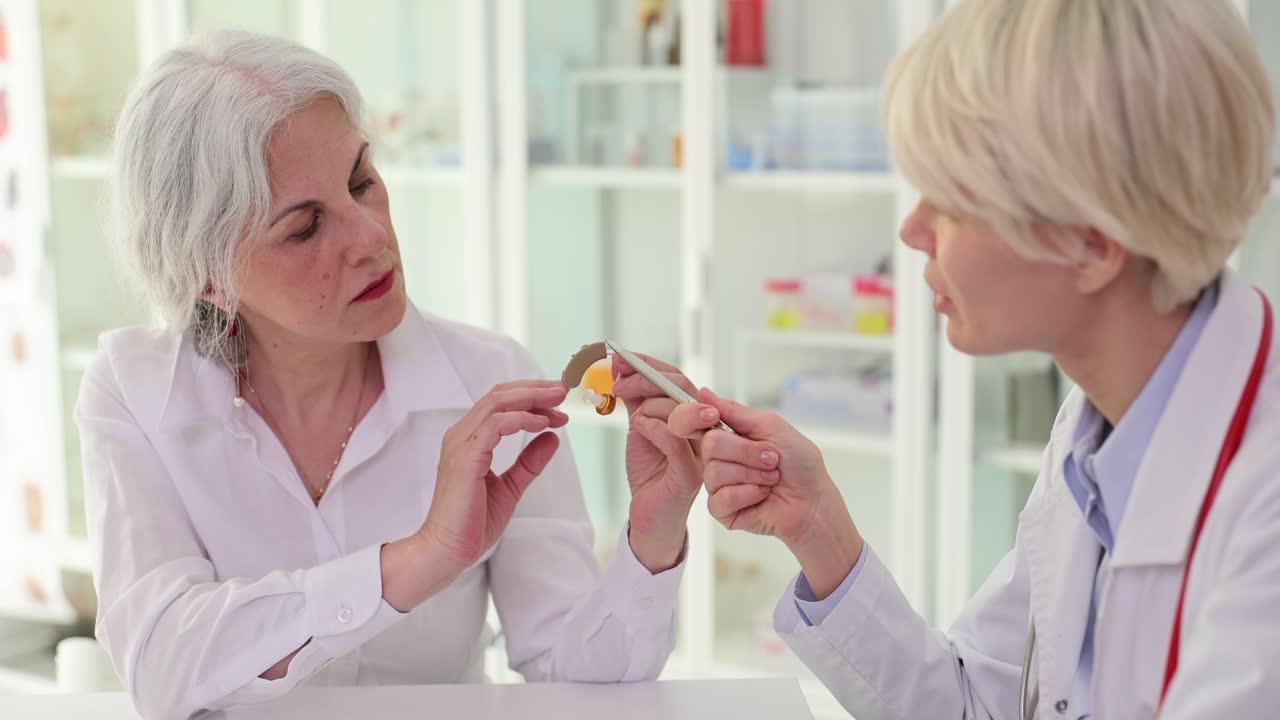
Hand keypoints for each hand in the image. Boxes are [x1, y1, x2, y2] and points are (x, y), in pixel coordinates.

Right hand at [418, 380, 568, 574]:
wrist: (447, 551)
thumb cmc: (472, 523)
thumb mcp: (510, 486)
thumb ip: (529, 462)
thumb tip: (552, 437)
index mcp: (469, 440)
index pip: (499, 403)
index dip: (531, 397)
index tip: (560, 403)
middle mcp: (461, 436)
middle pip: (499, 395)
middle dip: (535, 389)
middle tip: (564, 390)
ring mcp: (460, 444)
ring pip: (497, 403)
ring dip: (532, 398)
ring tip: (559, 402)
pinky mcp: (465, 458)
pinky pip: (495, 425)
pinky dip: (521, 420)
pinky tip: (542, 424)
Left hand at [610, 353, 703, 572]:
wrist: (650, 518)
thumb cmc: (649, 473)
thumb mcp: (640, 429)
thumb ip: (639, 401)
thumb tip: (624, 369)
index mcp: (692, 415)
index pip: (677, 378)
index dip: (649, 364)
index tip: (619, 356)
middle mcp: (702, 430)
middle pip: (683, 388)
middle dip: (646, 377)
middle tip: (617, 378)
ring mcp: (700, 453)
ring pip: (682, 410)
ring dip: (647, 402)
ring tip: (626, 410)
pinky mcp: (689, 475)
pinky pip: (675, 441)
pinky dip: (653, 427)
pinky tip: (637, 427)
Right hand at [669, 388, 862, 598]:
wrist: (813, 502)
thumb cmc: (800, 465)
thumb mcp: (770, 426)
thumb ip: (735, 411)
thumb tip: (704, 392)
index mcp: (729, 436)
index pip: (698, 422)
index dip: (699, 418)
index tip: (714, 418)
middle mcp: (720, 459)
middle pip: (710, 445)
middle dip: (747, 452)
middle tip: (771, 459)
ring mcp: (719, 485)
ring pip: (714, 472)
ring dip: (752, 475)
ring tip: (770, 479)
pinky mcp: (722, 510)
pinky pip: (720, 499)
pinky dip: (748, 494)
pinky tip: (762, 496)